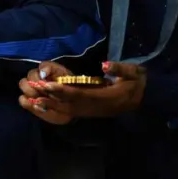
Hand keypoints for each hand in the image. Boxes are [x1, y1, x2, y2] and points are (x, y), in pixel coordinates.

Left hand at [24, 61, 145, 120]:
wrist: (147, 100)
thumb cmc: (138, 83)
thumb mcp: (134, 72)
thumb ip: (121, 68)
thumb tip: (105, 65)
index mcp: (105, 97)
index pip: (80, 94)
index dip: (62, 91)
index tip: (47, 85)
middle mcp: (96, 107)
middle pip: (69, 105)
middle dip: (50, 99)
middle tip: (31, 92)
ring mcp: (92, 112)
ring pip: (68, 111)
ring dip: (49, 106)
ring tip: (30, 100)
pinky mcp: (90, 113)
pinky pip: (70, 113)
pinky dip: (55, 111)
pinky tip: (41, 106)